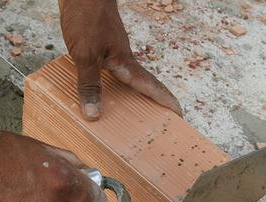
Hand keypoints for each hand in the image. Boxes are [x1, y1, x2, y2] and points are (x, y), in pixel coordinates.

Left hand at [59, 0, 181, 120]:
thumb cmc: (87, 17)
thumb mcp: (86, 55)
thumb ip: (90, 84)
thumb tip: (94, 115)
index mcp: (126, 63)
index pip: (151, 86)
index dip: (165, 101)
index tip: (179, 114)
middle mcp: (123, 58)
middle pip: (141, 85)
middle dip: (151, 102)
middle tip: (158, 120)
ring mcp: (112, 51)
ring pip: (124, 79)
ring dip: (129, 95)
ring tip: (129, 112)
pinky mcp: (100, 45)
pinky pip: (108, 71)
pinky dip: (108, 85)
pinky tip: (99, 89)